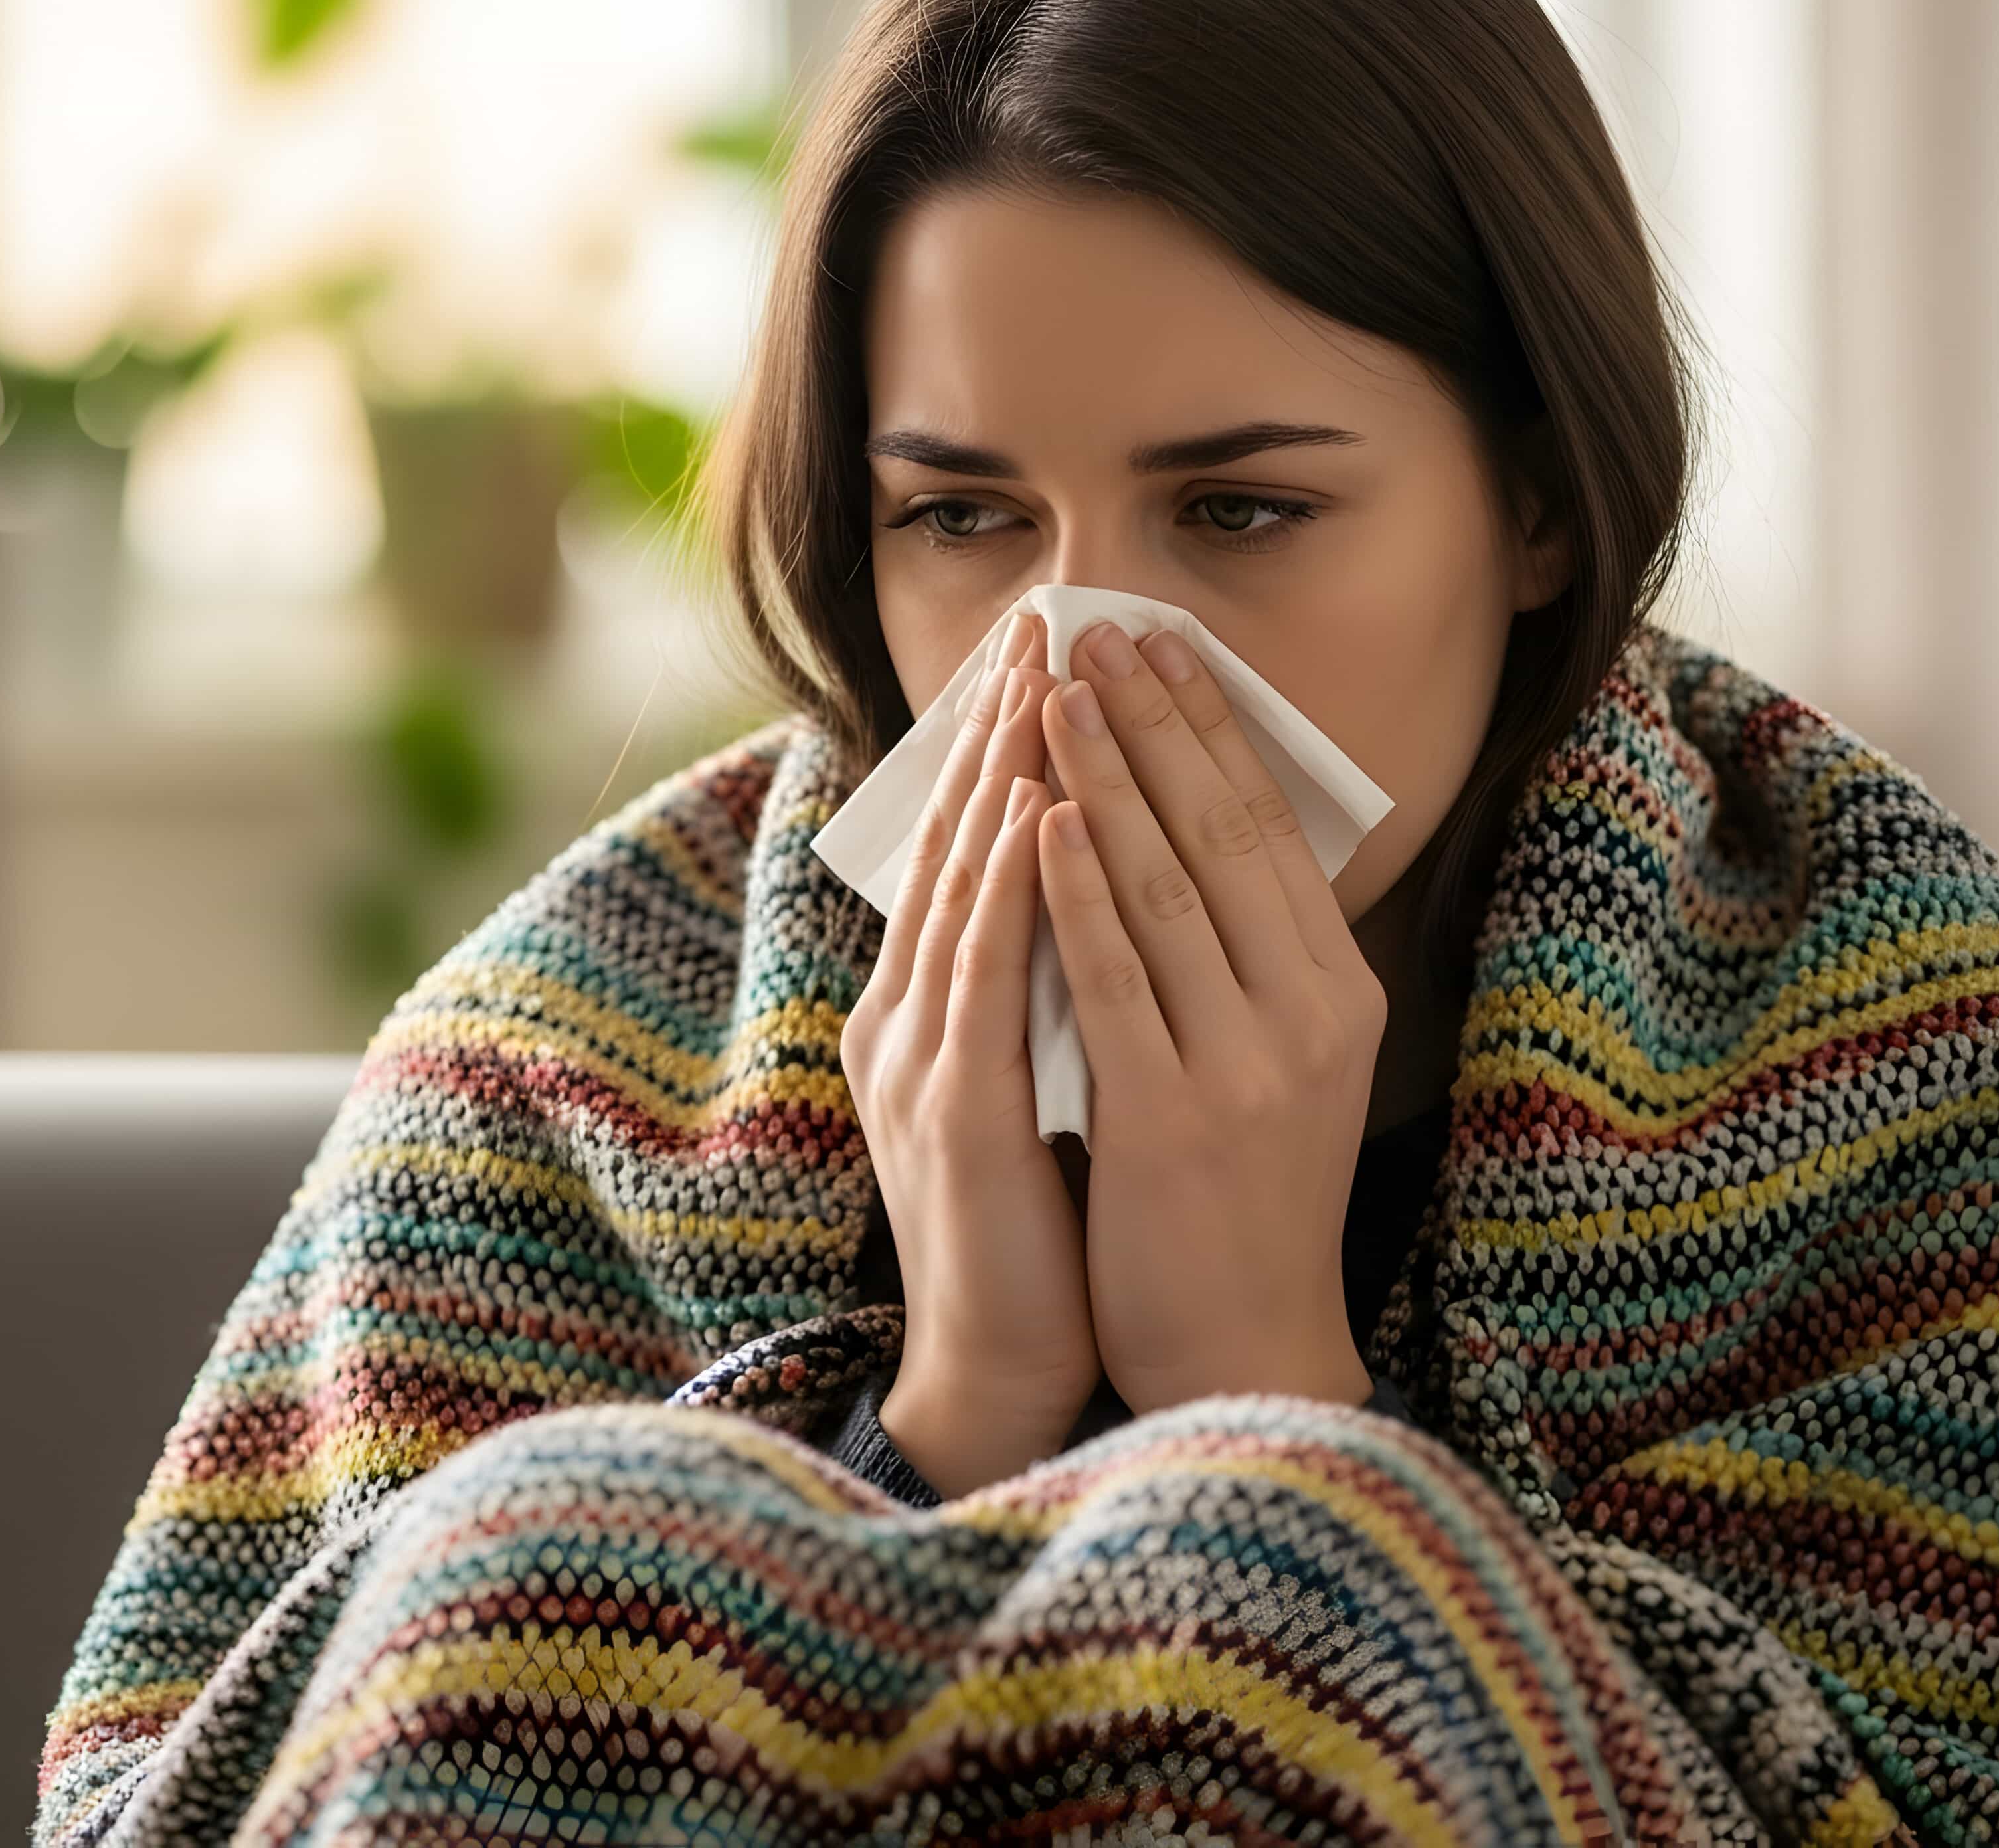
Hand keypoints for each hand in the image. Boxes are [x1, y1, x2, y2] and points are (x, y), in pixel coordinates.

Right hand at [839, 612, 1096, 1494]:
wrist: (998, 1376)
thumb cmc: (1038, 1240)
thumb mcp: (1036, 1089)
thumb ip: (1044, 1001)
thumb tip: (1095, 904)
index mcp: (924, 1016)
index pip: (968, 855)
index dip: (1003, 752)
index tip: (1046, 658)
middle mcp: (903, 1021)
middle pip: (955, 847)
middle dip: (1000, 731)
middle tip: (1041, 623)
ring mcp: (918, 1061)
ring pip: (966, 889)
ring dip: (1004, 778)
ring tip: (1043, 681)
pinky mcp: (954, 1109)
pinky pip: (988, 976)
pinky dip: (1013, 887)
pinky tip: (1041, 816)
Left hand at [1031, 619, 1385, 1414]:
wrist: (1243, 1352)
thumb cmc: (1241, 1201)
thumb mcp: (1280, 1067)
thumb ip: (1247, 964)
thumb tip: (1191, 835)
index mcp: (1337, 995)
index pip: (1270, 830)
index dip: (1214, 730)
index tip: (1163, 647)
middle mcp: (1308, 1017)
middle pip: (1223, 837)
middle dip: (1157, 724)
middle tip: (1101, 632)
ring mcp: (1246, 1066)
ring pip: (1167, 890)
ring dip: (1107, 778)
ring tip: (1055, 693)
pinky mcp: (1172, 1117)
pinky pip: (1116, 979)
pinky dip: (1080, 891)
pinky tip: (1044, 822)